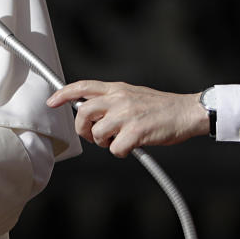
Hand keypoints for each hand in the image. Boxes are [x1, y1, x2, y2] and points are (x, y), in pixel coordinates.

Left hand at [46, 80, 208, 156]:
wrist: (188, 112)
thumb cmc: (161, 107)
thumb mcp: (132, 94)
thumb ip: (111, 99)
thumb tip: (89, 109)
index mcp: (117, 88)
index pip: (83, 86)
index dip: (63, 93)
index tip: (52, 101)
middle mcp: (119, 99)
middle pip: (83, 113)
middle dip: (83, 129)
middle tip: (92, 136)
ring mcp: (127, 115)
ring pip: (97, 133)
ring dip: (104, 142)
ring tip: (119, 140)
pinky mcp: (136, 132)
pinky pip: (115, 148)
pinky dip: (121, 152)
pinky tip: (132, 146)